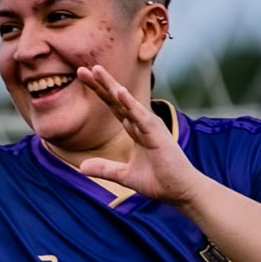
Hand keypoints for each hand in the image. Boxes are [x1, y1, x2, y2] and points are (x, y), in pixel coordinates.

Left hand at [74, 65, 207, 207]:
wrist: (179, 191)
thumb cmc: (158, 180)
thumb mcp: (124, 175)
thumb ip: (104, 169)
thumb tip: (81, 168)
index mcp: (135, 129)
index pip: (113, 106)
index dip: (99, 92)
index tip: (83, 77)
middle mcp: (142, 123)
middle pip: (117, 99)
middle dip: (100, 83)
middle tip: (82, 69)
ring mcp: (150, 126)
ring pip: (127, 103)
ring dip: (112, 86)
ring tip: (97, 71)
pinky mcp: (157, 134)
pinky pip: (141, 117)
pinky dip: (130, 104)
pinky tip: (119, 92)